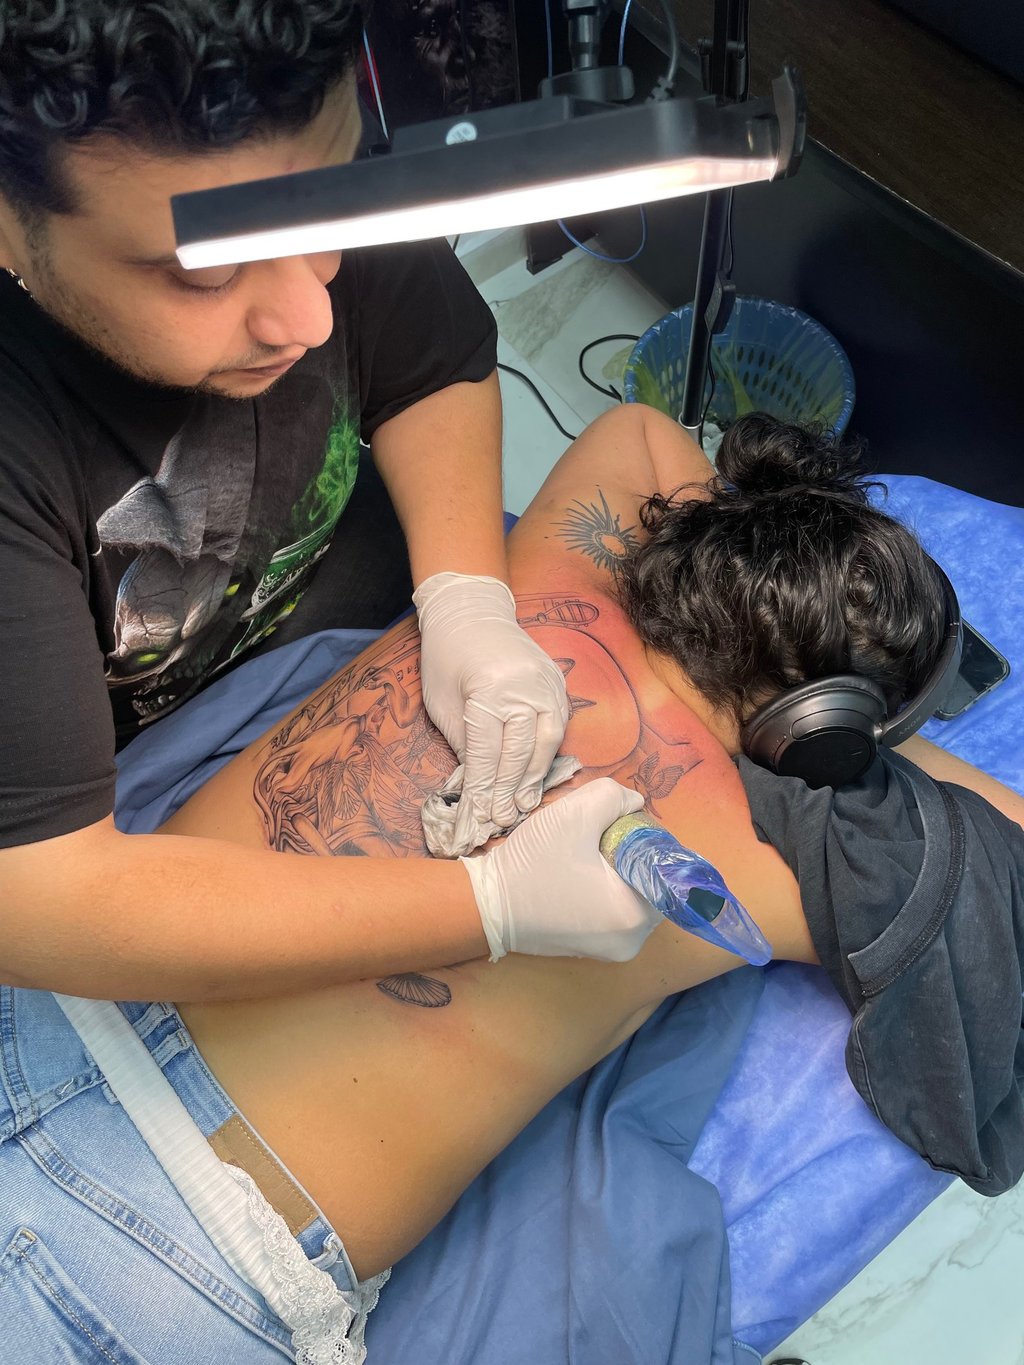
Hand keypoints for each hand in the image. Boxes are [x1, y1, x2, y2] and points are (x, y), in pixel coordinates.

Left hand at [414, 572, 569, 853]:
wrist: (471, 610)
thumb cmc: (447, 658)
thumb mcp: (443, 704)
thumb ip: (464, 744)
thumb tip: (478, 787)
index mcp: (489, 690)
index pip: (487, 752)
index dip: (483, 788)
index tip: (480, 816)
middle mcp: (524, 687)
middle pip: (520, 752)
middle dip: (510, 790)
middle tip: (504, 819)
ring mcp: (546, 683)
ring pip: (547, 742)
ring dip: (535, 777)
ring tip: (524, 804)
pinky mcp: (558, 683)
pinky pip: (558, 726)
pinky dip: (548, 754)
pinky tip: (538, 774)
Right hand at [461, 778, 661, 961]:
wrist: (484, 905)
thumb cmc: (532, 863)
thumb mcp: (575, 814)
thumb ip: (616, 797)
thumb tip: (635, 804)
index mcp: (636, 915)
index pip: (661, 864)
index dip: (642, 837)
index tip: (613, 825)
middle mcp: (632, 941)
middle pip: (648, 880)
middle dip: (628, 853)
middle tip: (595, 836)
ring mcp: (612, 950)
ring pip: (630, 894)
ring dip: (614, 870)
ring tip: (582, 855)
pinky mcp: (593, 950)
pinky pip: (612, 910)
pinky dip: (602, 889)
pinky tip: (575, 875)